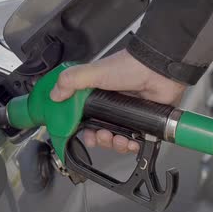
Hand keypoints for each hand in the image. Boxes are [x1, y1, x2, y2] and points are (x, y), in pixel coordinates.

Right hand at [50, 49, 185, 153]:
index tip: (78, 133)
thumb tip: (54, 95)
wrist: (158, 70)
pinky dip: (131, 145)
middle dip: (97, 139)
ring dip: (114, 144)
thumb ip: (71, 81)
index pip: (81, 116)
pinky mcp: (141, 121)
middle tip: (101, 136)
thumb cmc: (129, 66)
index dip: (79, 127)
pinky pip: (133, 140)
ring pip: (114, 138)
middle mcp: (110, 106)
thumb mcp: (94, 72)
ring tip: (118, 139)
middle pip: (97, 131)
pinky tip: (131, 142)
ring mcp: (126, 114)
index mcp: (96, 94)